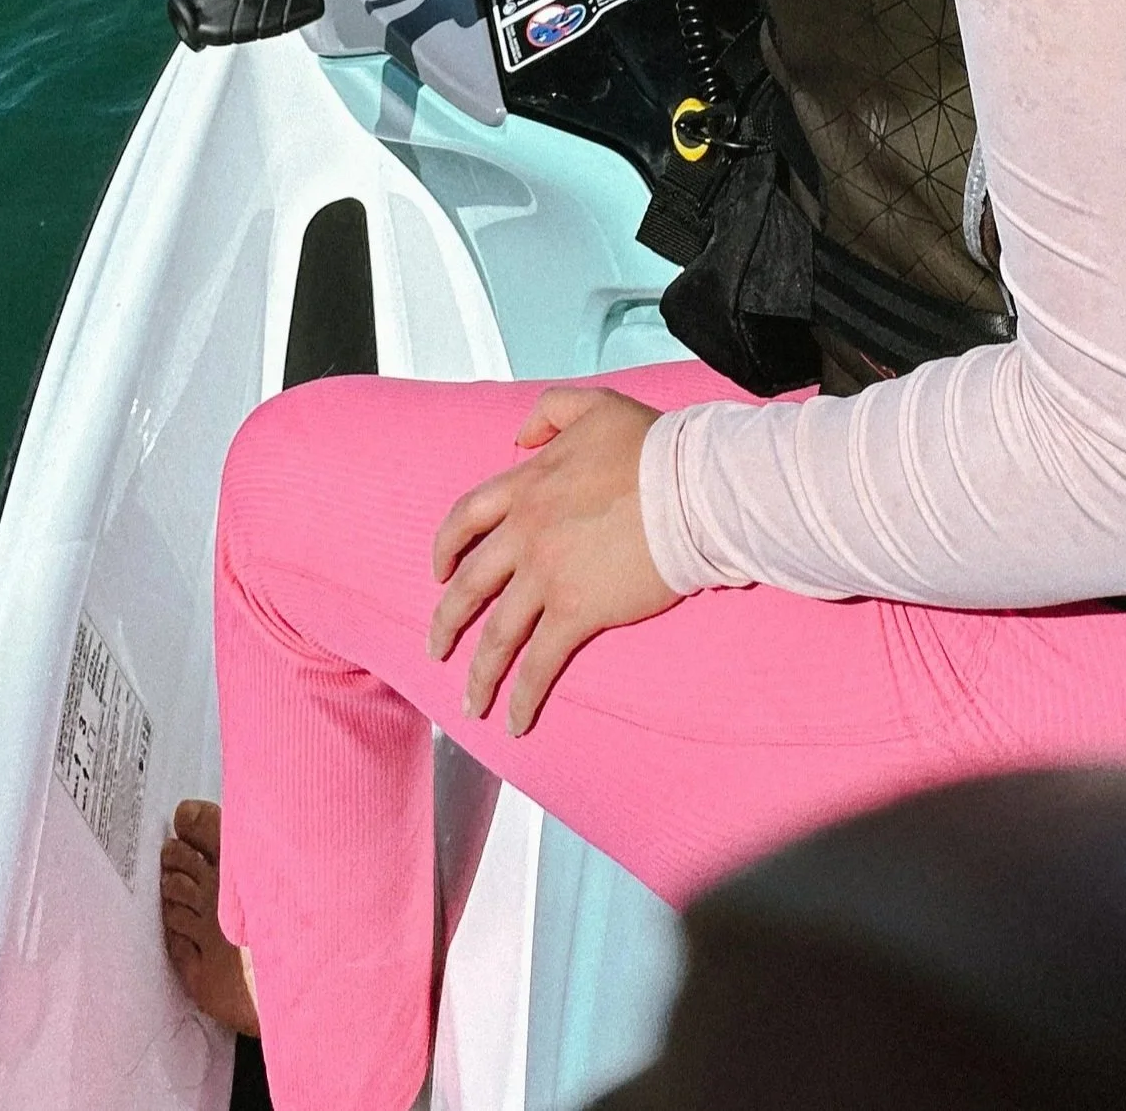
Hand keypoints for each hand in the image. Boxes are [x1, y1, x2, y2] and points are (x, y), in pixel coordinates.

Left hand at [428, 388, 679, 733]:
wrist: (689, 486)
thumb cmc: (651, 446)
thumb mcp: (592, 405)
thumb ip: (549, 411)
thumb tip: (520, 436)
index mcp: (525, 486)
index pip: (466, 519)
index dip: (447, 547)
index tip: (439, 570)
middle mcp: (525, 533)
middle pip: (470, 584)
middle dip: (448, 620)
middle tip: (436, 646)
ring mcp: (547, 575)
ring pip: (498, 632)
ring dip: (480, 672)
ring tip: (470, 703)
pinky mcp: (577, 611)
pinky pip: (540, 662)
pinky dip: (523, 694)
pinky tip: (516, 720)